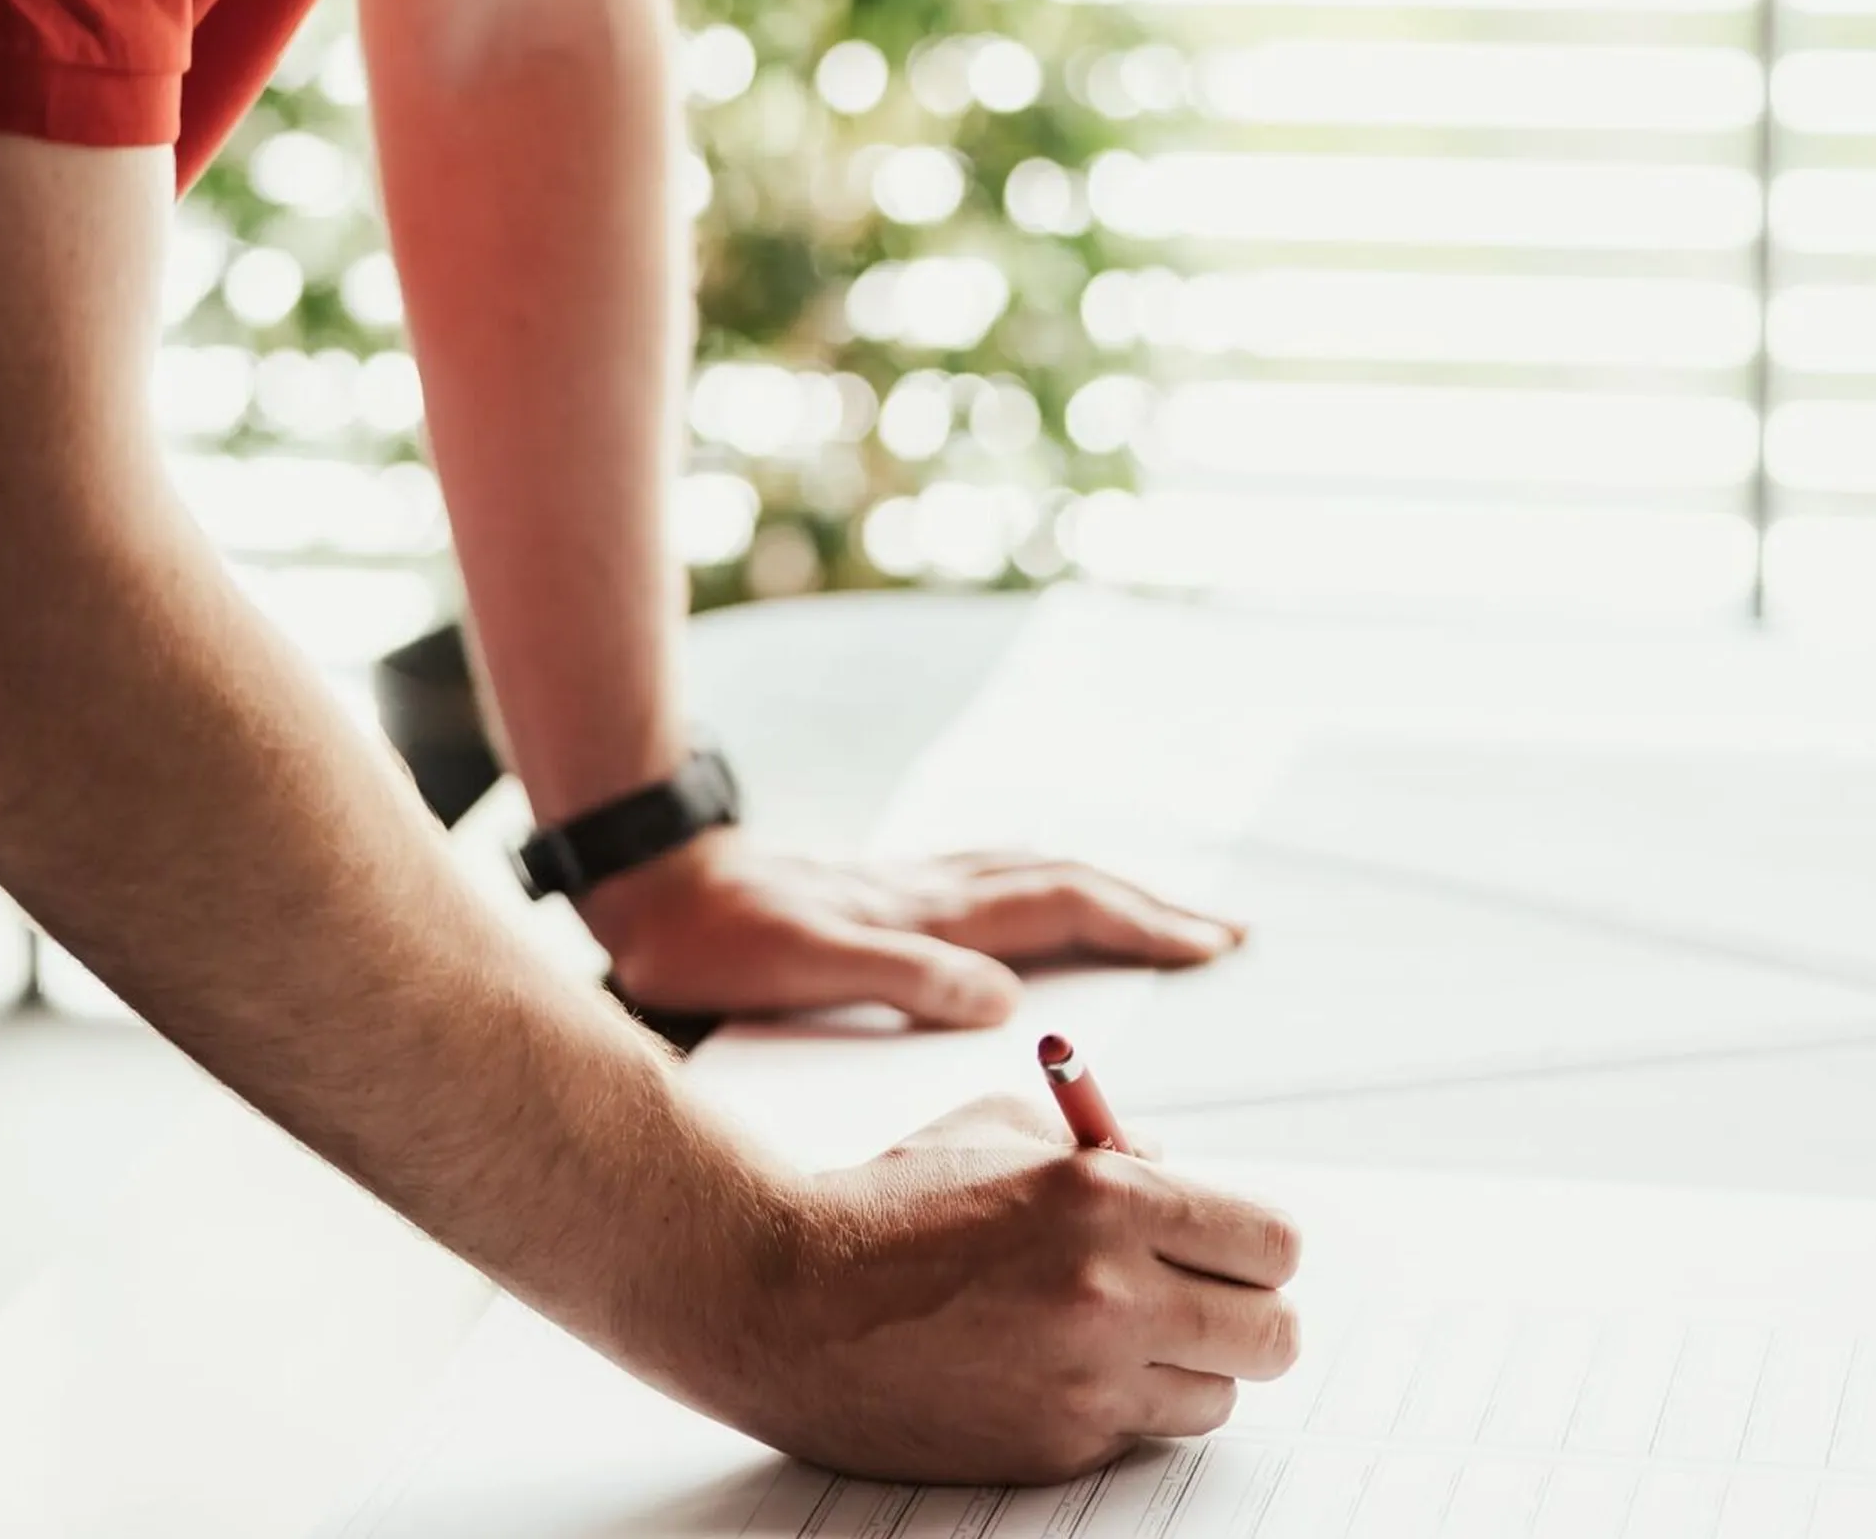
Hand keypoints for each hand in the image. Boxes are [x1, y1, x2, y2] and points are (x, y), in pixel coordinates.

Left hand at [576, 828, 1242, 1028]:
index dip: (1142, 925)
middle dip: (1147, 904)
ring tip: (1156, 912)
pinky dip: (1044, 891)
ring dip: (1104, 891)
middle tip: (1222, 931)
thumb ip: (903, 977)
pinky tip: (1038, 910)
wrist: (654, 885)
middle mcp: (931, 890)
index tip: (1212, 946)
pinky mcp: (883, 897)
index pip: (1062, 907)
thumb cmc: (719, 940)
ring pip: (1030, 875)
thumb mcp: (807, 966)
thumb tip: (1001, 1000)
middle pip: (1064, 882)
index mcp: (930, 911)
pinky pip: (994, 884)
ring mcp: (910, 888)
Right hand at [686, 1093, 1299, 1484]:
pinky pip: (1142, 1433)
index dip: (1256, 1243)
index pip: (1272, 1242)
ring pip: (1219, 1396)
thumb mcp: (1003, 1128)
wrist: (793, 1300)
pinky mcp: (1058, 1448)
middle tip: (1198, 1294)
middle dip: (1246, 1310)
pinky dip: (1124, 1404)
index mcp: (1107, 1197)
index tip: (1228, 1242)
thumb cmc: (893, 1201)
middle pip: (1274, 1334)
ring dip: (1189, 1365)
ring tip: (1117, 1329)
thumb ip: (1109, 1145)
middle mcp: (1112, 1293)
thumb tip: (1183, 1174)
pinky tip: (1059, 1364)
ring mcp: (1088, 1382)